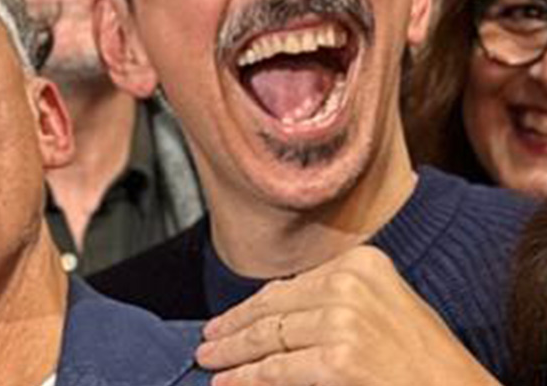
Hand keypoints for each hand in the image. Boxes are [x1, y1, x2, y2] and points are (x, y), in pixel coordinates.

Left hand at [195, 246, 499, 385]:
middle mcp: (351, 284)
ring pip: (267, 338)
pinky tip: (229, 382)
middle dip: (234, 327)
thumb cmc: (429, 366)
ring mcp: (343, 322)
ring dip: (232, 353)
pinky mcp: (337, 361)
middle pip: (273, 307)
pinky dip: (247, 378)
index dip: (252, 306)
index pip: (291, 284)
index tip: (229, 318)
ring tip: (210, 360)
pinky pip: (276, 370)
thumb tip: (272, 315)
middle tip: (208, 339)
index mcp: (363, 264)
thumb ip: (335, 303)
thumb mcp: (386, 312)